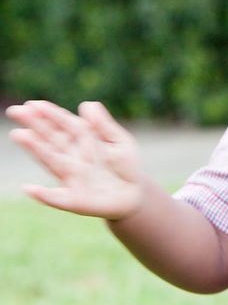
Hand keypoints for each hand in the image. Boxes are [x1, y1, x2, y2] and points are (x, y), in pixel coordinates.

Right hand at [6, 101, 145, 219]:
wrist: (135, 193)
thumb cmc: (125, 164)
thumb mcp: (120, 141)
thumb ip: (104, 125)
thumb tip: (87, 104)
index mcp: (83, 141)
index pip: (65, 124)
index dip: (51, 114)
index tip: (34, 103)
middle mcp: (72, 158)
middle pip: (52, 139)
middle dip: (36, 125)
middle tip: (16, 111)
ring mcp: (72, 178)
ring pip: (51, 161)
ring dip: (36, 149)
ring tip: (20, 134)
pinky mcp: (75, 200)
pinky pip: (58, 198)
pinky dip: (44, 195)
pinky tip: (28, 189)